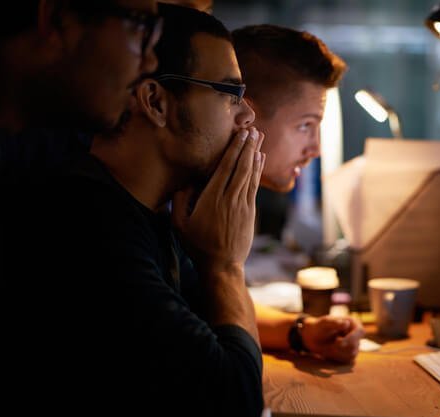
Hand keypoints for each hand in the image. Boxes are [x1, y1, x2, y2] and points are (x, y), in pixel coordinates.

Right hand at [172, 128, 264, 273]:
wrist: (222, 265)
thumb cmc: (197, 245)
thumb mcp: (179, 224)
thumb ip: (180, 201)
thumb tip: (185, 180)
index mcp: (211, 199)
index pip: (225, 168)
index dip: (234, 149)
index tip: (240, 134)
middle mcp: (229, 199)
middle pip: (241, 167)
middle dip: (248, 147)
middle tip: (253, 129)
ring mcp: (242, 206)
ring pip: (250, 175)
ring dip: (255, 155)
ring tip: (259, 138)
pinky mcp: (250, 212)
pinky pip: (254, 187)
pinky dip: (257, 171)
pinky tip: (259, 160)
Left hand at [301, 316, 364, 363]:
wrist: (313, 338)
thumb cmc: (319, 327)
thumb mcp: (325, 323)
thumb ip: (334, 323)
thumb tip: (346, 323)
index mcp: (353, 323)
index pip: (360, 331)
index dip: (352, 338)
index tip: (338, 342)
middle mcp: (356, 334)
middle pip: (355, 345)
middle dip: (340, 347)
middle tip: (330, 346)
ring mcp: (355, 344)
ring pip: (352, 354)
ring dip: (338, 353)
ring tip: (329, 347)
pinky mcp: (351, 354)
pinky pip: (348, 360)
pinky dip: (338, 358)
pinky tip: (331, 352)